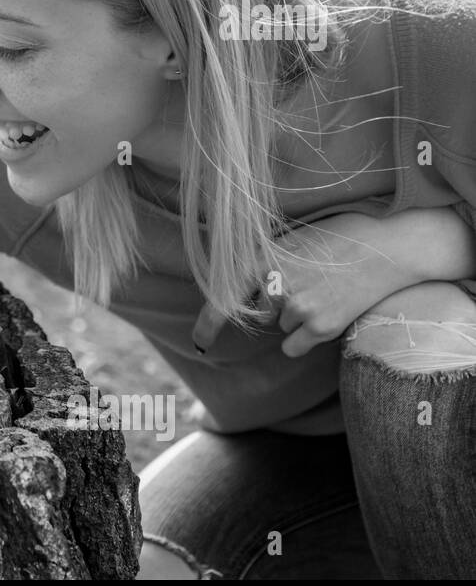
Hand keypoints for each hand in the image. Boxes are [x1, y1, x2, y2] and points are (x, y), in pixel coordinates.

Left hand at [192, 212, 424, 357]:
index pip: (223, 299)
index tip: (199, 344)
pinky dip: (305, 338)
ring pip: (280, 327)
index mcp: (261, 260)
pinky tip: (328, 312)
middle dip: (276, 305)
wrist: (386, 247)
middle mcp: (274, 285)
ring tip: (324, 290)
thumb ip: (262, 265)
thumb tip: (240, 293)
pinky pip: (293, 347)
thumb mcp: (289, 241)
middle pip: (259, 314)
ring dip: (296, 317)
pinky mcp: (321, 326)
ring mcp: (298, 307)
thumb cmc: (337, 238)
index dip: (207, 325)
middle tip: (308, 282)